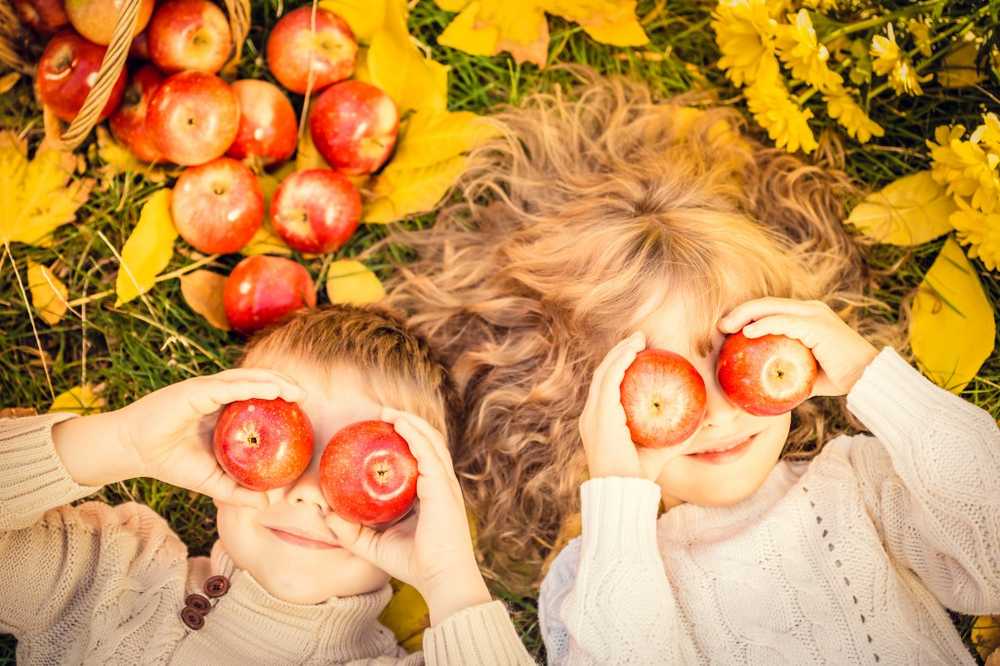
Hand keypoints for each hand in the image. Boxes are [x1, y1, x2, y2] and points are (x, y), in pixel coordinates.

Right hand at [54, 369, 303, 506]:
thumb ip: (238, 490)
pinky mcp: (196, 390)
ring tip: (294, 390)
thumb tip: (268, 503)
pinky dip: (252, 385)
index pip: (258, 399)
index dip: (280, 398)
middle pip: (257, 384)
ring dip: (273, 381)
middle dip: (283, 385)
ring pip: (247, 379)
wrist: (135, 453)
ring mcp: (207, 391)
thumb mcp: (212, 481)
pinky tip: (271, 389)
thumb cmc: (172, 463)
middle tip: (305, 397)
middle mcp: (218, 396)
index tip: (303, 408)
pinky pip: (229, 386)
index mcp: (223, 411)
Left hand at [325, 407, 490, 624]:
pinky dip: (415, 434)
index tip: (381, 429)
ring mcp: (444, 483)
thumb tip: (325, 515)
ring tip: (388, 411)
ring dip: (410, 421)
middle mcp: (440, 484)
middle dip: (407, 422)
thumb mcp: (374, 546)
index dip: (406, 439)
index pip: (421, 457)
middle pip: (428, 442)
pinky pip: (428, 452)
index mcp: (431, 494)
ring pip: (431, 440)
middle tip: (381, 413)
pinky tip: (399, 423)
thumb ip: (351, 531)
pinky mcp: (442, 487)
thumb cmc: (414, 564)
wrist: (441, 579)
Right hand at [580, 331, 690, 484]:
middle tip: (640, 338)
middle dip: (619, 353)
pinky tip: (633, 352)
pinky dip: (620, 363)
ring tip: (638, 339)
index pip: (606, 386)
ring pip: (603, 374)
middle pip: (602, 374)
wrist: (623, 493)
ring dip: (620, 353)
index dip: (619, 366)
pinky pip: (609, 382)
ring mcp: (592, 416)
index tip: (639, 352)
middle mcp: (590, 416)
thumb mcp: (661, 449)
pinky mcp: (600, 417)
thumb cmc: (640, 477)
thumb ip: (677, 435)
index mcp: (599, 422)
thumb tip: (703, 421)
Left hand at [719, 297, 878, 396]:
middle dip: (741, 312)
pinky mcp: (817, 325)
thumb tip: (766, 386)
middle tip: (720, 326)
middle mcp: (811, 310)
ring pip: (771, 308)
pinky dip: (763, 326)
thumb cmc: (841, 378)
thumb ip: (789, 371)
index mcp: (809, 316)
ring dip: (745, 316)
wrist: (869, 379)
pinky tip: (746, 333)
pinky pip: (783, 323)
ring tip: (726, 327)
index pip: (772, 309)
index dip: (748, 314)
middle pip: (767, 304)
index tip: (728, 328)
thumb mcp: (807, 372)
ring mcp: (814, 315)